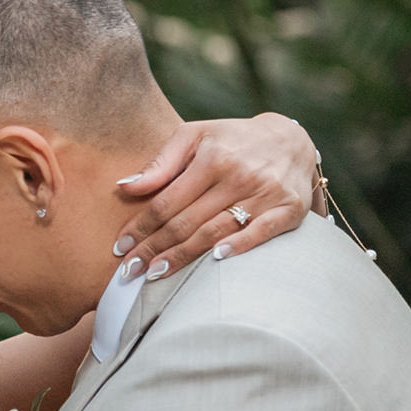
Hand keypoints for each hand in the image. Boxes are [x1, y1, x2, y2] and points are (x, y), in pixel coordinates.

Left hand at [111, 113, 318, 282]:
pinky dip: (239, 247)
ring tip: (155, 274)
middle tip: (128, 271)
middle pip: (187, 221)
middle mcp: (238, 176)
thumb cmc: (233, 141)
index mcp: (212, 158)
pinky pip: (260, 233)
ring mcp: (265, 194)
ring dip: (183, 256)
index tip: (119, 247)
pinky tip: (213, 261)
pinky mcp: (288, 209)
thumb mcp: (196, 136)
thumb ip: (161, 162)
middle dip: (153, 248)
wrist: (291, 141)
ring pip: (215, 231)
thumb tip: (125, 187)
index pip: (167, 201)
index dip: (140, 227)